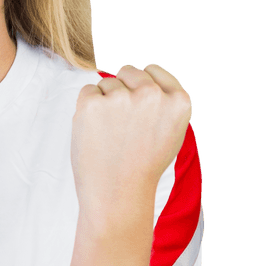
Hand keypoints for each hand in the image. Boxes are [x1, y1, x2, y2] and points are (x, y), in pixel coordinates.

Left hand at [71, 64, 191, 224]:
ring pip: (106, 83)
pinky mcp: (93, 104)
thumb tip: (144, 73)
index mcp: (178, 100)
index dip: (141, 87)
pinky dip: (87, 109)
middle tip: (123, 127)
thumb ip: (163, 101)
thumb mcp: (169, 132)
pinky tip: (96, 133)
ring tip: (111, 135)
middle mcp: (152, 95)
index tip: (138, 109)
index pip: (153, 70)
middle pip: (128, 71)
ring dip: (104, 103)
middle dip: (122, 91)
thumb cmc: (142, 165)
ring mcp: (121, 98)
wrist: (117, 195)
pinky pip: (87, 91)